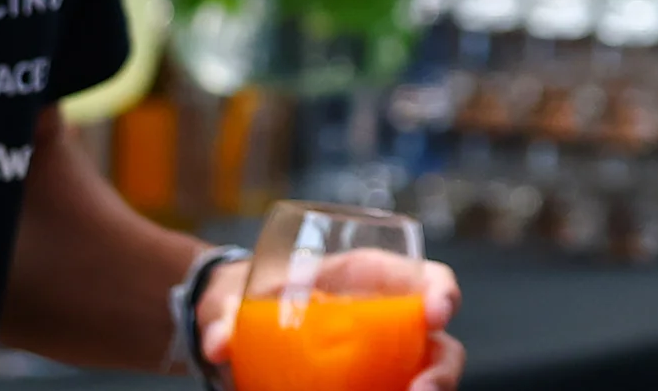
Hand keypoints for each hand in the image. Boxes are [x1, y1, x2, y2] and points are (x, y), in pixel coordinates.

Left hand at [198, 252, 465, 389]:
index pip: (428, 277)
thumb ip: (224, 315)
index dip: (441, 292)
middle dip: (441, 370)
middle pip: (440, 344)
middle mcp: (390, 320)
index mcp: (370, 278)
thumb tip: (217, 342)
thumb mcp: (236, 298)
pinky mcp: (371, 387)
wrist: (240, 329)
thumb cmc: (251, 297)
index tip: (434, 313)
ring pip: (426, 380)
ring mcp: (385, 361)